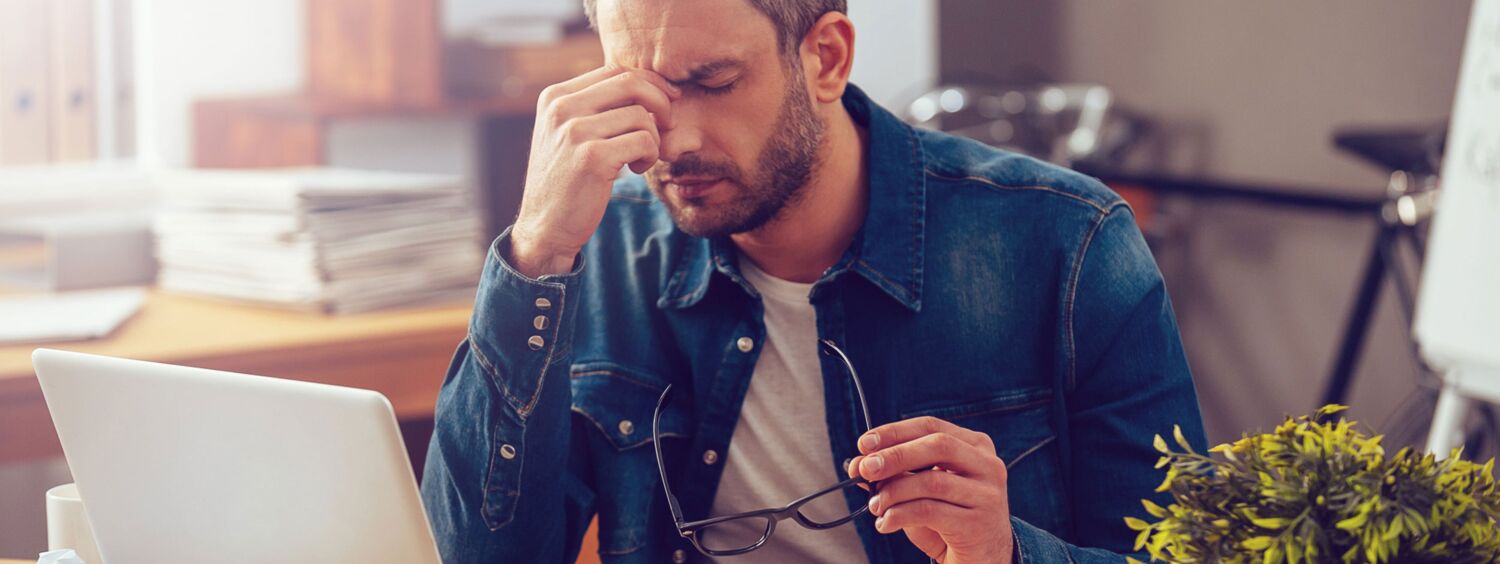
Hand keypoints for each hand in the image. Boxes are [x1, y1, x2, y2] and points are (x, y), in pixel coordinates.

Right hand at [509, 66, 681, 277]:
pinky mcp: (592, 157)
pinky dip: (650, 156)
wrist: (545, 227)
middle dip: (661, 101)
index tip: (666, 101)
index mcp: (555, 97)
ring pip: (641, 115)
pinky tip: (635, 169)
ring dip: (653, 139)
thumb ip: (594, 107)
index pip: (615, 71)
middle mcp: (561, 108)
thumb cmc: (566, 180)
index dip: (649, 82)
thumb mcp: (568, 134)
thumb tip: (647, 84)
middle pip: (631, 83)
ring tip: (641, 158)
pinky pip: (644, 141)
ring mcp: (574, 131)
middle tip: (668, 124)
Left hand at [847, 416, 1014, 563]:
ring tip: (875, 505)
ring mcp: (986, 494)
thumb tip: (858, 465)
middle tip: (865, 469)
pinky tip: (885, 523)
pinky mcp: (978, 524)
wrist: (983, 560)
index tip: (864, 444)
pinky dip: (900, 515)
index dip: (894, 432)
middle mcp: (987, 465)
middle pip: (937, 446)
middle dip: (895, 455)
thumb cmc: (950, 521)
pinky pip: (930, 511)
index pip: (931, 426)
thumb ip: (896, 475)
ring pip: (932, 481)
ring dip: (894, 492)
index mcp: (974, 447)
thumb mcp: (921, 492)